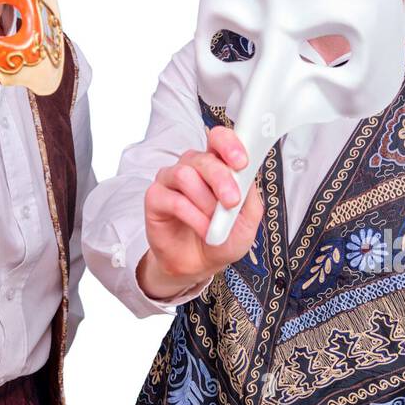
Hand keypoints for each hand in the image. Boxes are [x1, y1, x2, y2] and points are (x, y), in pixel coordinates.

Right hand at [138, 126, 263, 299]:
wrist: (200, 264)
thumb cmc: (222, 237)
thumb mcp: (247, 219)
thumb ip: (249, 195)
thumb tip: (246, 178)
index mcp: (216, 164)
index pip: (219, 139)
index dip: (229, 144)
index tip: (241, 161)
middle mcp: (192, 167)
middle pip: (203, 158)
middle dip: (221, 179)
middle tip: (231, 200)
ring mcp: (170, 180)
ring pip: (185, 175)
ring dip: (205, 202)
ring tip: (215, 223)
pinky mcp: (155, 198)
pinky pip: (174, 199)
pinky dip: (193, 217)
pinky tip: (203, 229)